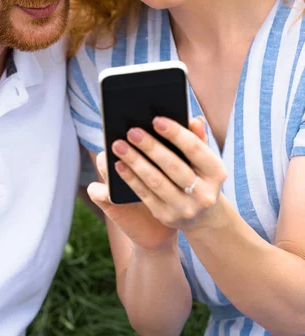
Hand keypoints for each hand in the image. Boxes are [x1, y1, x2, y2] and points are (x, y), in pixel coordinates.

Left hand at [87, 117, 208, 250]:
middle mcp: (204, 193)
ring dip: (135, 162)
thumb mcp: (204, 160)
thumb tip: (194, 119)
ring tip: (119, 146)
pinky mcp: (166, 216)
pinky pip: (145, 195)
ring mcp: (185, 208)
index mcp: (216, 173)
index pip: (195, 149)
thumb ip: (198, 139)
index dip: (176, 134)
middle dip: (151, 147)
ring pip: (156, 182)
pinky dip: (130, 178)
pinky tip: (119, 164)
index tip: (156, 120)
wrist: (202, 216)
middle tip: (132, 132)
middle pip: (174, 166)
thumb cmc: (199, 176)